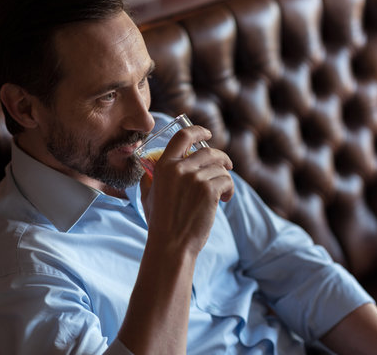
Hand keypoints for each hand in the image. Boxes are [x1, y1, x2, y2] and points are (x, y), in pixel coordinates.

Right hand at [140, 125, 233, 255]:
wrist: (171, 244)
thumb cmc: (160, 223)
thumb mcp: (147, 196)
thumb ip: (150, 179)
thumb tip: (151, 169)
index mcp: (163, 166)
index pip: (183, 136)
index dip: (198, 131)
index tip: (207, 133)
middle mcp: (179, 168)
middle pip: (208, 151)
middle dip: (221, 158)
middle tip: (227, 166)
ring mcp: (195, 179)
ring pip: (220, 167)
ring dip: (225, 177)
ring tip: (223, 192)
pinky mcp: (210, 191)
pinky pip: (227, 181)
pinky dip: (229, 189)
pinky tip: (225, 200)